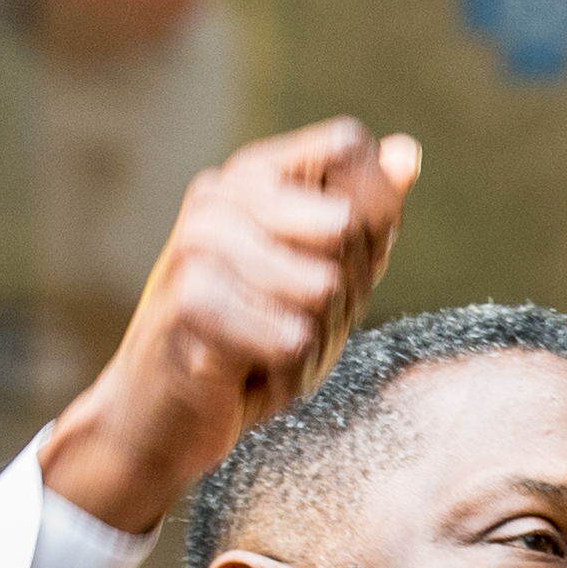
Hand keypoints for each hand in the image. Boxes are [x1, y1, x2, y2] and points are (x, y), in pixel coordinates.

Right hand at [39, 120, 421, 536]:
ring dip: (312, 340)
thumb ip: (363, 213)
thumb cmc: (248, 343)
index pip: (349, 148)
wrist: (159, 419)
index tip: (326, 266)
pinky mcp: (189, 302)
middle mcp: (219, 197)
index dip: (371, 217)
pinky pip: (293, 338)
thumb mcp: (320, 274)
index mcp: (250, 175)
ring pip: (325, 286)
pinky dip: (284, 374)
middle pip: (348, 223)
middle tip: (288, 323)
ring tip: (265, 350)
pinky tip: (243, 376)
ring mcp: (198, 246)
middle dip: (343, 293)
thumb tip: (407, 153)